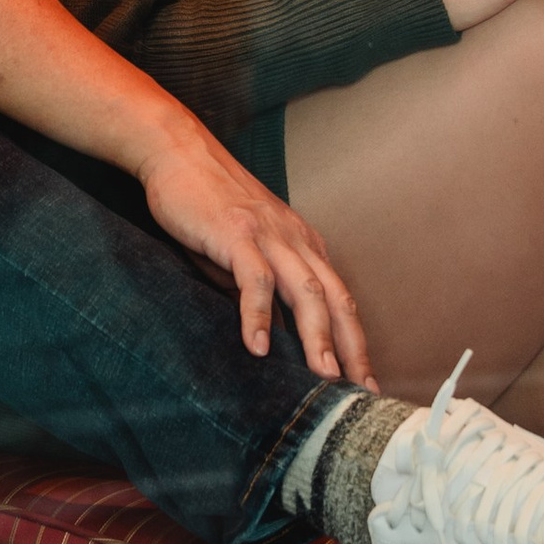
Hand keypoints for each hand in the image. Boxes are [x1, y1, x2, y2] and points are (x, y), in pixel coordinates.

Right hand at [135, 128, 370, 382]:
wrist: (178, 151)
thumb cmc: (207, 205)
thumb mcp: (243, 251)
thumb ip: (261, 288)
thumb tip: (270, 337)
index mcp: (303, 245)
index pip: (340, 300)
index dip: (356, 343)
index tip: (365, 383)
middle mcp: (295, 240)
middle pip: (335, 300)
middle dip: (352, 349)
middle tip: (360, 392)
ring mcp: (267, 235)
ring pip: (305, 291)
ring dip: (318, 337)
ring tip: (324, 378)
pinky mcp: (236, 233)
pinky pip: (255, 279)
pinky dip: (260, 315)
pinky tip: (257, 346)